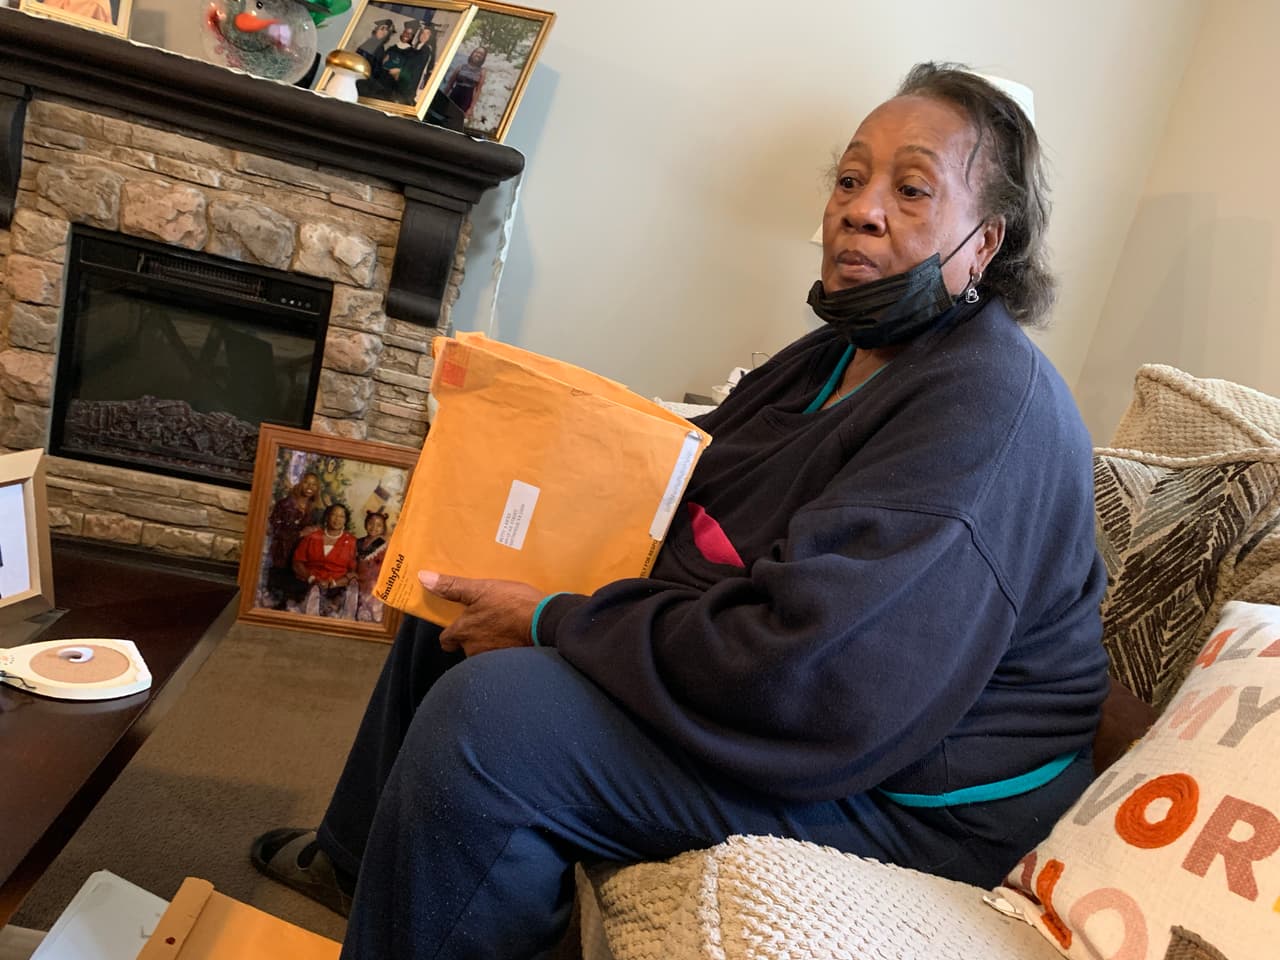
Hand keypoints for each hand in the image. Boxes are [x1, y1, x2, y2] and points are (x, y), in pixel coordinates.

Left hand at [419, 571, 541, 656]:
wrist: (545, 622)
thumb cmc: (512, 604)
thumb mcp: (481, 589)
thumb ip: (452, 586)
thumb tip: (423, 578)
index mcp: (463, 632)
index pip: (446, 640)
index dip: (451, 631)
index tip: (460, 622)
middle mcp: (474, 650)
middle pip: (466, 646)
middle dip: (473, 636)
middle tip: (486, 620)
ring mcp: (492, 658)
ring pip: (484, 651)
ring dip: (490, 641)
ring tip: (503, 625)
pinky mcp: (510, 661)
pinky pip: (502, 655)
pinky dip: (506, 646)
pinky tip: (515, 634)